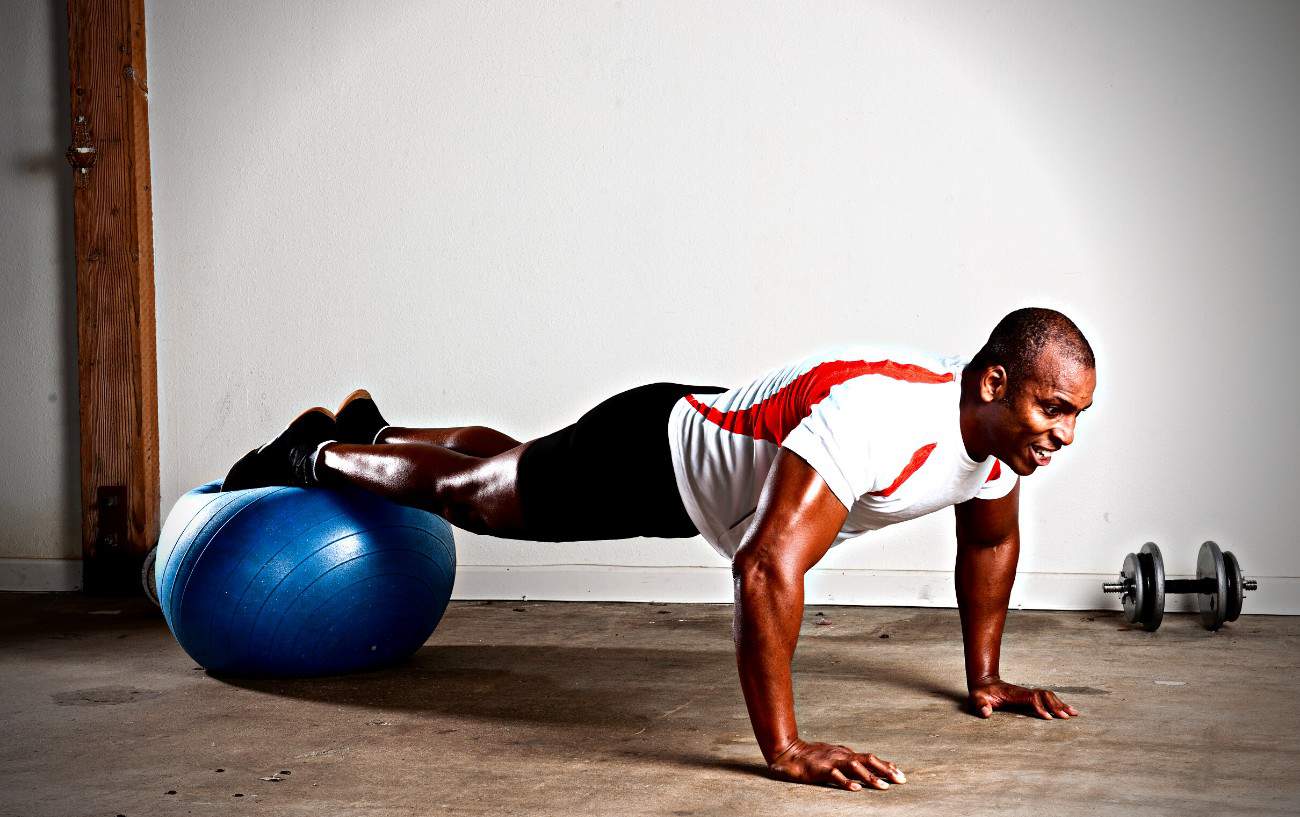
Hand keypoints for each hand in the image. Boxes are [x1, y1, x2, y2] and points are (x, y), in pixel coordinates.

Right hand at [767, 738, 906, 791]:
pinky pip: (835, 776)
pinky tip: (856, 789)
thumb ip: (848, 760)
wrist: (788, 752)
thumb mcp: (833, 755)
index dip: (886, 765)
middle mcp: (841, 755)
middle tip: (901, 780)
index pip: (870, 758)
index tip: (900, 773)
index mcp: (845, 753)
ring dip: (870, 777)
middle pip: (868, 760)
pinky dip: (847, 782)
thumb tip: (865, 764)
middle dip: (886, 770)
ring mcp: (831, 761)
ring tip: (884, 786)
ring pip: (855, 767)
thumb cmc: (811, 755)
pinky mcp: (820, 770)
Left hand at [968, 679, 1079, 719]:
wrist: (984, 683)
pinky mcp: (1031, 696)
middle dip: (1056, 705)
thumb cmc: (981, 694)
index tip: (1049, 718)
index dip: (1040, 707)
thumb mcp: (977, 699)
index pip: (1031, 698)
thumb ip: (980, 705)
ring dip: (1060, 704)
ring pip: (1048, 696)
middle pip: (1044, 695)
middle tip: (1067, 717)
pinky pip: (1047, 698)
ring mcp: (1028, 693)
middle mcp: (1024, 692)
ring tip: (1074, 713)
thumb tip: (985, 713)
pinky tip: (1067, 710)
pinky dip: (1058, 703)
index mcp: (1014, 693)